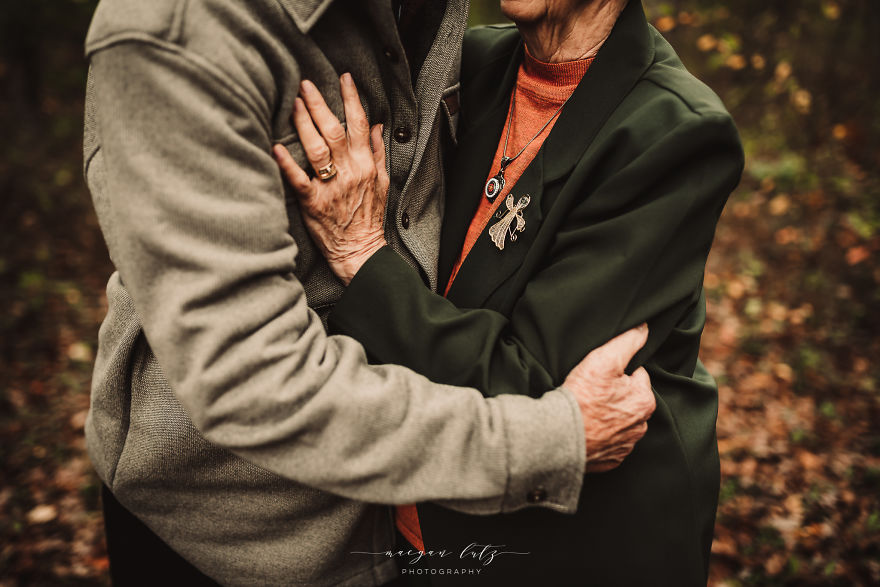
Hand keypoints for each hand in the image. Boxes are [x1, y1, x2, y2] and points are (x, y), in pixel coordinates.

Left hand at [273, 74, 388, 284]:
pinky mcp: (313, 204)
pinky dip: (287, 164)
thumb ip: (378, 152)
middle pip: (335, 130)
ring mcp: (331, 188)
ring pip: (317, 149)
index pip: (360, 124)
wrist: (361, 252)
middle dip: (320, 105)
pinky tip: (276, 147)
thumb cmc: (369, 218)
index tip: (343, 77)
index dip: (351, 99)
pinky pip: (299, 180)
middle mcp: (350, 172)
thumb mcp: (383, 183)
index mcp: (366, 165)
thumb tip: (378, 126)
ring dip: (304, 124)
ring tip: (293, 104)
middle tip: (305, 84)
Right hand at [563, 324, 655, 472]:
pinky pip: (608, 442)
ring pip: (619, 421)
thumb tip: (644, 328)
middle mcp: (641, 426)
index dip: (616, 372)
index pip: (636, 376)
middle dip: (614, 394)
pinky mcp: (610, 459)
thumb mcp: (604, 359)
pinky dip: (599, 435)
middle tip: (590, 392)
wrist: (559, 437)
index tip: (600, 376)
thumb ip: (628, 341)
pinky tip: (585, 428)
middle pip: (628, 399)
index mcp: (645, 401)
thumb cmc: (582, 397)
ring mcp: (625, 446)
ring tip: (586, 410)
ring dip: (607, 415)